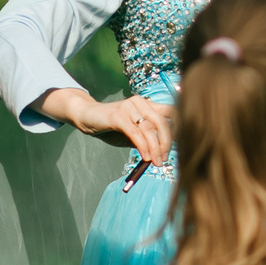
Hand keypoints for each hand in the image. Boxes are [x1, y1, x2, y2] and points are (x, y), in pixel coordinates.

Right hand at [36, 89, 172, 162]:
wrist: (87, 117)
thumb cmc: (111, 127)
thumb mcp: (133, 134)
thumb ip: (146, 140)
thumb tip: (161, 155)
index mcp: (148, 104)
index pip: (171, 113)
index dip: (177, 129)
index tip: (178, 147)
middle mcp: (141, 102)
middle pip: (162, 121)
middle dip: (167, 143)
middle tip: (165, 159)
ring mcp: (129, 107)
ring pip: (149, 129)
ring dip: (155, 148)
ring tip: (156, 162)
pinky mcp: (118, 115)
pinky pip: (135, 133)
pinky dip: (143, 146)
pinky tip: (146, 157)